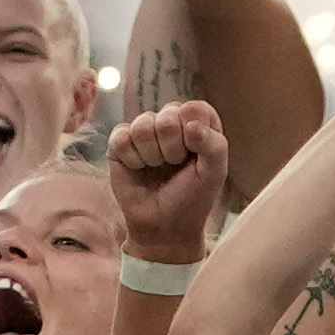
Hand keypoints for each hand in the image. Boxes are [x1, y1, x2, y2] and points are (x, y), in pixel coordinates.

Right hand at [107, 94, 231, 260]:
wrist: (163, 226)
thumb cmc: (192, 197)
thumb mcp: (215, 173)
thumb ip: (214, 145)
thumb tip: (191, 125)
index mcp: (197, 122)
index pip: (194, 109)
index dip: (194, 135)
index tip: (196, 157)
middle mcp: (171, 121)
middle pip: (167, 117)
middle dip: (173, 149)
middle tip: (174, 166)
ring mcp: (144, 130)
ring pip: (143, 126)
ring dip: (152, 156)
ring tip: (157, 168)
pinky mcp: (120, 141)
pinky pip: (122, 137)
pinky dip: (132, 159)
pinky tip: (139, 169)